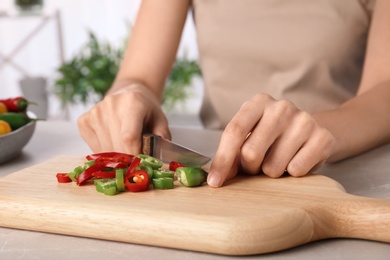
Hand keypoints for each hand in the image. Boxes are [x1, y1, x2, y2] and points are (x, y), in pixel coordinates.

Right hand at [78, 84, 170, 153]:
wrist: (128, 92)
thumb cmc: (146, 110)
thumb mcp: (160, 120)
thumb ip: (162, 138)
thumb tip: (155, 159)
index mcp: (133, 103)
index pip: (129, 137)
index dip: (134, 155)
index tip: (140, 165)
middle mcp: (110, 105)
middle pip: (116, 146)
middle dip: (127, 160)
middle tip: (135, 162)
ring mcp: (94, 113)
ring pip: (104, 150)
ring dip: (116, 157)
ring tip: (126, 149)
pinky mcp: (84, 121)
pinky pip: (94, 148)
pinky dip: (105, 152)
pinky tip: (113, 143)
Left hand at [207, 93, 336, 186]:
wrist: (312, 130)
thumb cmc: (272, 136)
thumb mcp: (249, 136)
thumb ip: (231, 152)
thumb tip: (216, 177)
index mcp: (258, 102)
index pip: (234, 131)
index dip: (222, 159)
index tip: (214, 182)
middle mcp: (281, 107)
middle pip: (251, 152)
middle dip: (249, 168)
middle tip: (257, 166)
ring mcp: (304, 120)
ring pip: (273, 167)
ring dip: (271, 172)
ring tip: (278, 160)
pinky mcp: (323, 138)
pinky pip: (296, 170)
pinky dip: (291, 173)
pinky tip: (296, 160)